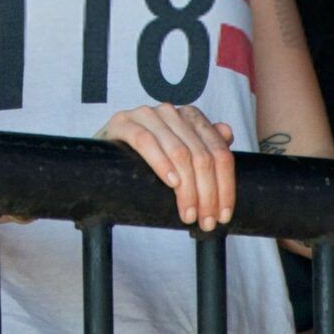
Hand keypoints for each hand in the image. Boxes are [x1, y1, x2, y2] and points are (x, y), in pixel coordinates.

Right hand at [99, 103, 235, 231]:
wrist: (105, 157)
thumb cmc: (147, 160)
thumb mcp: (181, 155)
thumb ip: (206, 146)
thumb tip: (227, 132)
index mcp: (191, 117)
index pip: (219, 152)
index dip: (226, 186)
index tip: (224, 215)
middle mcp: (171, 112)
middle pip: (202, 155)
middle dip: (207, 194)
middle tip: (206, 221)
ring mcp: (146, 114)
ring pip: (179, 152)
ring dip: (187, 189)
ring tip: (187, 214)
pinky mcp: (123, 122)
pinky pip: (146, 141)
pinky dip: (161, 163)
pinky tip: (171, 183)